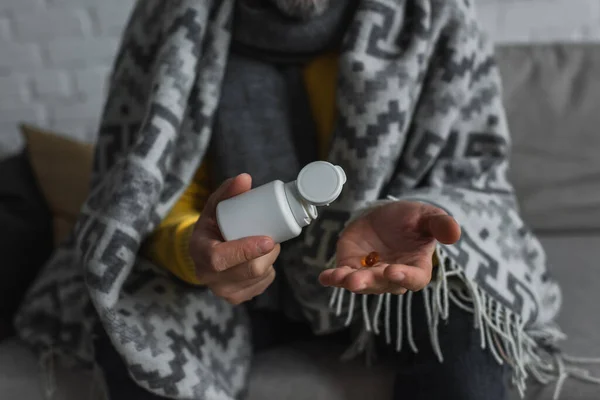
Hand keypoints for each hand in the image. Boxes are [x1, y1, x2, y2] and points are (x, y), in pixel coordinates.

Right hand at [188, 174, 279, 304]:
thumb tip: (245, 178)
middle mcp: (209, 278)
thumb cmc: (212, 227)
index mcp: (200, 253)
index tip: (268, 239)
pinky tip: (262, 260)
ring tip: (266, 245)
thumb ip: (227, 192)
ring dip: (270, 260)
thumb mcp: (214, 208)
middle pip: (249, 270)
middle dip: (268, 252)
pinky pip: (263, 284)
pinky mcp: (237, 298)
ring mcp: (224, 291)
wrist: (204, 255)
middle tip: (272, 237)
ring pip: (259, 277)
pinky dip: (268, 270)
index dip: (246, 250)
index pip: (222, 258)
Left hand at [319, 201, 460, 294]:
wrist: (386, 215)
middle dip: (369, 282)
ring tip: (340, 278)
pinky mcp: (351, 267)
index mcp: (415, 267)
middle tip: (357, 280)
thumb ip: (440, 225)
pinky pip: (342, 276)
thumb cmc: (411, 219)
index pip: (413, 279)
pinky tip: (324, 277)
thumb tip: (455, 234)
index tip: (393, 271)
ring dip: (350, 282)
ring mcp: (370, 274)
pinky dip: (333, 277)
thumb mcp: (427, 216)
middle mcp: (392, 276)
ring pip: (361, 283)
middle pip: (382, 284)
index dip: (404, 277)